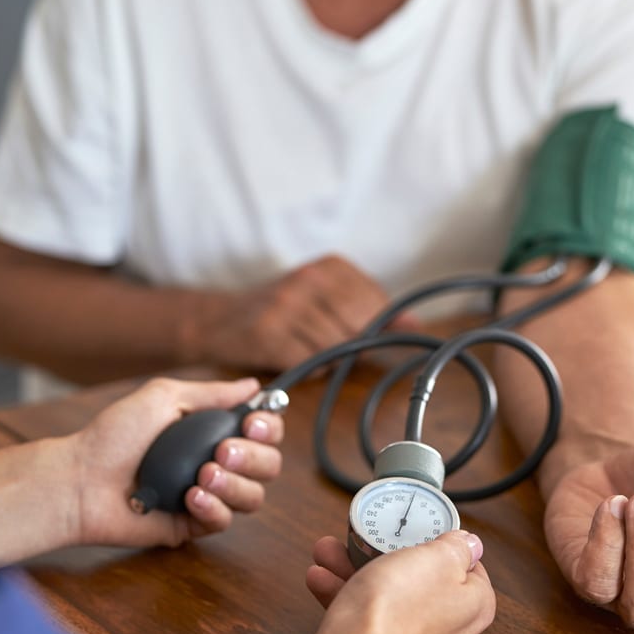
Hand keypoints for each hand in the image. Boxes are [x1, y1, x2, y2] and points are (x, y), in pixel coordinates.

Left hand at [71, 376, 283, 549]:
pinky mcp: (194, 524)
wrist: (82, 480)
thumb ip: (212, 394)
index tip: (251, 424)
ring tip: (201, 476)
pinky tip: (189, 498)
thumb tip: (254, 386)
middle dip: (253, 457)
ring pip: (254, 497)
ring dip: (234, 484)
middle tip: (220, 452)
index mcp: (211, 430)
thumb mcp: (163, 398)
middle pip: (269, 465)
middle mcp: (216, 461)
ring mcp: (207, 495)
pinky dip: (213, 508)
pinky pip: (225, 521)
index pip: (264, 432)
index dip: (269, 428)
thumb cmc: (114, 436)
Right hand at [198, 255, 409, 370]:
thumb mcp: (327, 298)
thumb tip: (416, 325)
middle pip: (359, 327)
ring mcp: (288, 305)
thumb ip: (371, 310)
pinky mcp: (270, 334)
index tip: (355, 334)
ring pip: (336, 347)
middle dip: (350, 345)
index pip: (377, 304)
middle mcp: (310, 279)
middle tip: (325, 344)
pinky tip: (293, 355)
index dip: (371, 328)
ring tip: (305, 347)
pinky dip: (307, 367)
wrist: (217, 319)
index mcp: (330, 266)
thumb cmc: (280, 312)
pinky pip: (310, 362)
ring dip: (326, 358)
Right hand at [306, 532, 496, 633]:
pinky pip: (364, 616)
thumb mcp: (436, 557)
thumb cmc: (398, 610)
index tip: (421, 531)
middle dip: (385, 552)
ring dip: (355, 569)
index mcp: (473, 605)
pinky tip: (321, 578)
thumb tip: (470, 544)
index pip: (467, 566)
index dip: (443, 545)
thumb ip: (457, 547)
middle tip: (366, 538)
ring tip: (330, 552)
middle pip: (419, 578)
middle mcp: (448, 629)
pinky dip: (343, 594)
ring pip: (386, 595)